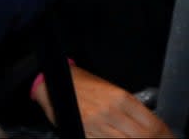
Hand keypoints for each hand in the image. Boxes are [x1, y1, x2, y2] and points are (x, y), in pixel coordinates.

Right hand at [32, 64, 173, 137]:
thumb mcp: (110, 89)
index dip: (164, 136)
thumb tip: (150, 127)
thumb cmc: (81, 82)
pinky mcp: (84, 132)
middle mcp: (110, 112)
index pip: (153, 125)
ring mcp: (97, 124)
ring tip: (132, 138)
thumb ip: (129, 106)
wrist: (50, 82)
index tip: (166, 138)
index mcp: (120, 97)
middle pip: (143, 138)